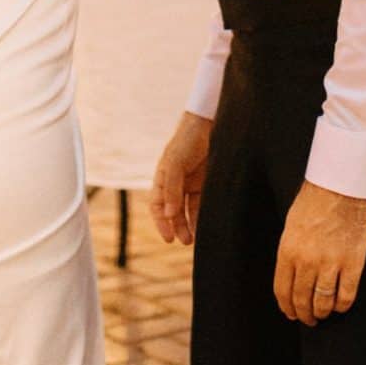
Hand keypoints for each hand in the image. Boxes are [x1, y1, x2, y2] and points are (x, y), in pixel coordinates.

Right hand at [150, 110, 210, 245]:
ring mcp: (191, 184)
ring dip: (190, 224)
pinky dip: (202, 215)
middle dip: (177, 227)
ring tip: (194, 238)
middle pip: (172, 212)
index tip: (168, 237)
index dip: (160, 222)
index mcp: (162, 178)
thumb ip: (172, 189)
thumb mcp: (175, 164)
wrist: (208, 124)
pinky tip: (205, 225)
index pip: (157, 206)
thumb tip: (168, 214)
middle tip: (184, 241)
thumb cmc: (186, 141)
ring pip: (188, 210)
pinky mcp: (206, 183)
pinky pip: (202, 203)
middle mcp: (175, 184)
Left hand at [274, 180, 365, 323]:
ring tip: (323, 314)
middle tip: (308, 319)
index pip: (282, 291)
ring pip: (323, 301)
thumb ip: (291, 253)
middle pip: (302, 299)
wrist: (341, 185)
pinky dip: (342, 305)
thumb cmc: (314, 201)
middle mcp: (307, 261)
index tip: (291, 314)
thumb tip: (293, 278)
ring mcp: (330, 263)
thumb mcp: (291, 227)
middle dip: (304, 314)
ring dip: (322, 312)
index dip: (287, 307)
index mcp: (288, 251)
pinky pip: (346, 294)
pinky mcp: (353, 262)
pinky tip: (340, 305)